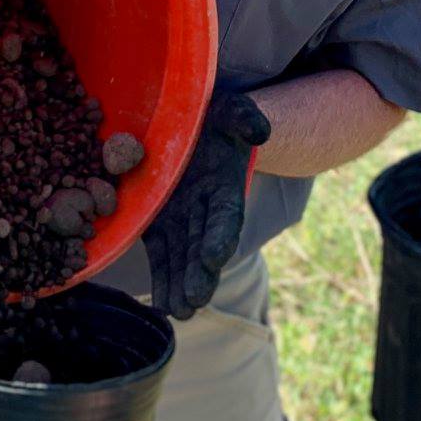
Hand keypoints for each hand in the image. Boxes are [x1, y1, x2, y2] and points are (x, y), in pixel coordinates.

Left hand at [144, 91, 271, 319]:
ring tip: (177, 311)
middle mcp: (205, 209)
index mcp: (225, 185)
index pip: (225, 215)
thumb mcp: (230, 109)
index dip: (220, 235)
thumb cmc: (214, 115)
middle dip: (198, 273)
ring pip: (182, 257)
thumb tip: (261, 131)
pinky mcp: (159, 223)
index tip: (213, 256)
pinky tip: (160, 303)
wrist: (189, 122)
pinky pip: (161, 253)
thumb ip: (245, 118)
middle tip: (193, 301)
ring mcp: (182, 219)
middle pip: (203, 246)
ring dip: (179, 284)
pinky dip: (161, 278)